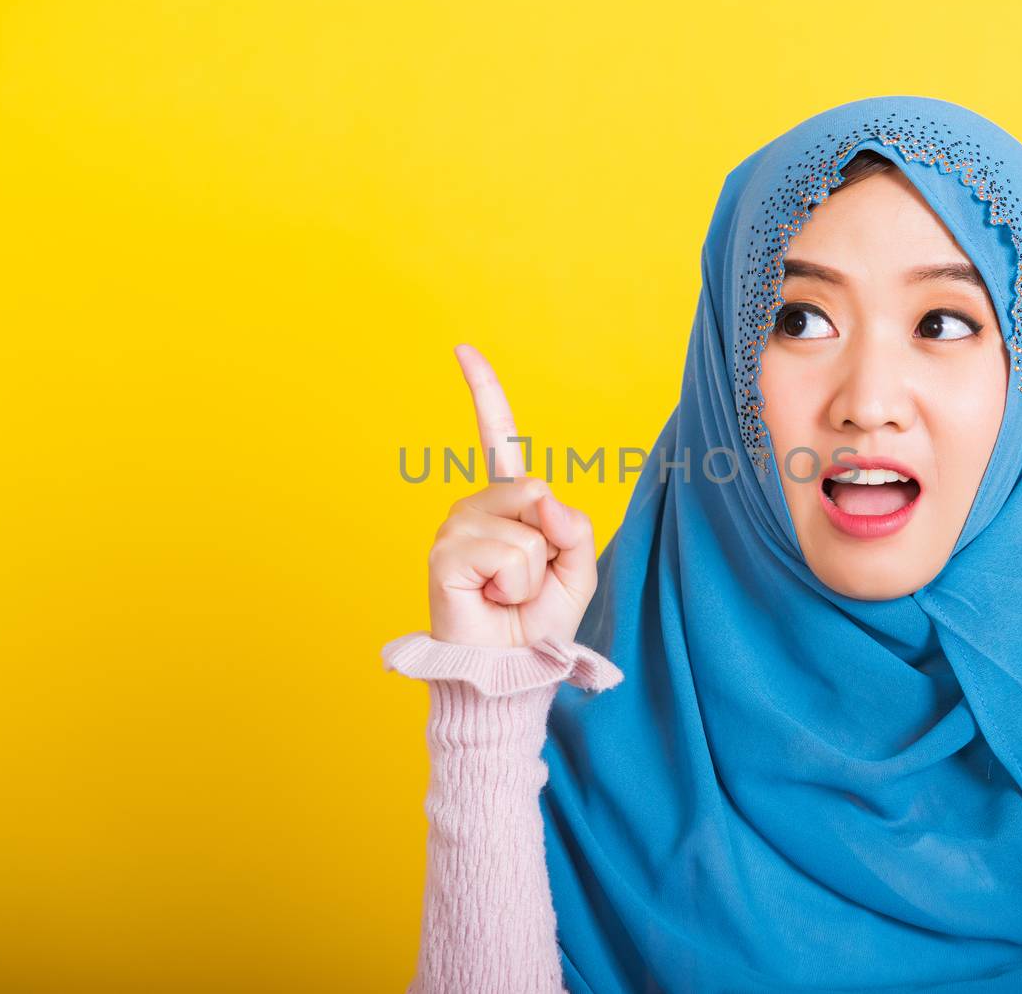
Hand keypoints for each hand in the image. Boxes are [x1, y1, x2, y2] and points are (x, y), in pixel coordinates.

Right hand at [426, 343, 597, 648]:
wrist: (509, 672)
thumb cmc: (537, 624)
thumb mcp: (576, 569)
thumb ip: (574, 527)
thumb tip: (543, 498)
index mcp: (505, 504)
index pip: (496, 439)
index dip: (483, 392)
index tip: (462, 349)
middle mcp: (473, 508)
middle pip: (534, 490)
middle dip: (550, 542)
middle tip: (526, 582)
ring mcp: (454, 527)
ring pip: (525, 527)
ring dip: (533, 572)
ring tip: (506, 595)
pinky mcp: (444, 554)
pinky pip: (509, 552)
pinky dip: (516, 583)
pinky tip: (491, 598)